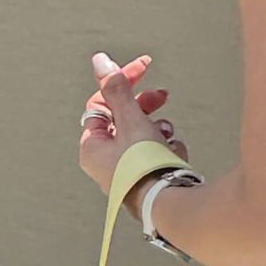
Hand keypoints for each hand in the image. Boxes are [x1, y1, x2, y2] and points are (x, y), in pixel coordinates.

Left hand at [78, 51, 190, 216]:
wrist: (167, 203)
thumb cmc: (144, 167)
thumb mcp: (131, 120)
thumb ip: (117, 89)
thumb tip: (100, 62)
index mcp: (93, 146)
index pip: (102, 101)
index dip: (123, 81)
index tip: (143, 67)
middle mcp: (105, 160)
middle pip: (124, 118)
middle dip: (146, 108)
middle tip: (161, 96)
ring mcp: (126, 170)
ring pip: (144, 135)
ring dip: (160, 130)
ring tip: (166, 138)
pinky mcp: (146, 177)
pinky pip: (156, 152)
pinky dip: (167, 148)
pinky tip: (173, 155)